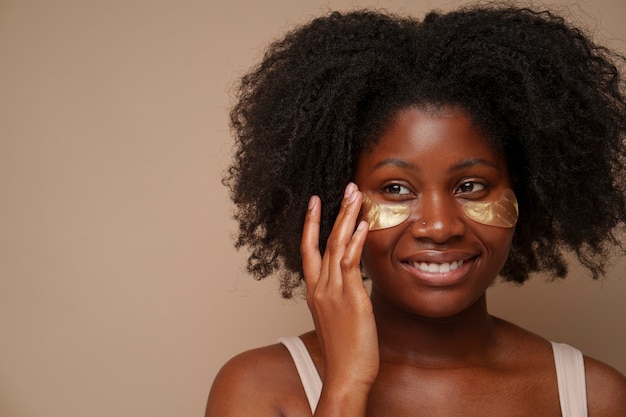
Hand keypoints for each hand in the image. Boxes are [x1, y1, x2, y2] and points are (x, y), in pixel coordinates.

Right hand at [301, 183, 379, 393]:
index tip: (316, 203)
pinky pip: (350, 262)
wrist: (345, 375)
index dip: (311, 225)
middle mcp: (320, 288)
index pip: (308, 251)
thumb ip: (339, 297)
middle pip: (322, 241)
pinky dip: (355, 241)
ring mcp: (333, 291)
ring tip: (355, 194)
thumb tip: (350, 284)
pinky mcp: (350, 297)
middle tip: (344, 188)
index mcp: (315, 293)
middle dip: (332, 212)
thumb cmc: (345, 351)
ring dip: (346, 217)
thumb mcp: (336, 319)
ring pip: (336, 245)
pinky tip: (362, 225)